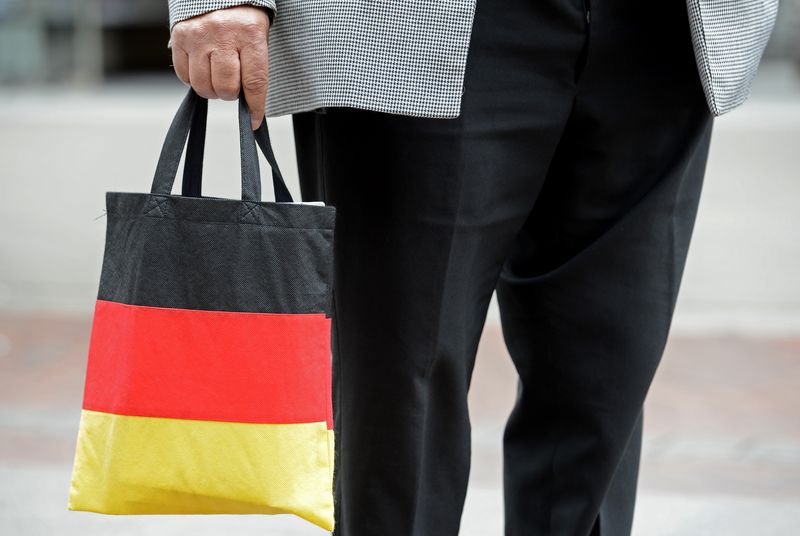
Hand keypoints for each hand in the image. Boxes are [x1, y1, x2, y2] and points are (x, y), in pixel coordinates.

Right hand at [170, 6, 270, 129]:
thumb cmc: (242, 19)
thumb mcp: (258, 37)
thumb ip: (254, 68)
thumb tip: (249, 106)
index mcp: (250, 34)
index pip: (254, 82)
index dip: (255, 107)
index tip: (254, 121)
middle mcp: (223, 35)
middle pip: (226, 88)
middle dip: (230, 94)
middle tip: (232, 85)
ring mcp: (199, 36)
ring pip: (203, 86)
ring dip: (212, 89)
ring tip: (217, 76)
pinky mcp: (180, 37)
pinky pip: (184, 75)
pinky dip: (193, 79)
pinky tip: (202, 68)